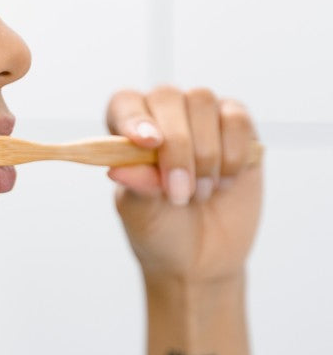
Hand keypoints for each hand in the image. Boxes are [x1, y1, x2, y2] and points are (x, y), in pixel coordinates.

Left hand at [105, 85, 262, 282]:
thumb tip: (117, 168)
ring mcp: (200, 116)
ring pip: (203, 102)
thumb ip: (135, 186)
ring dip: (206, 154)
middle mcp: (162, 114)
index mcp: (126, 130)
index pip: (124, 104)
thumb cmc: (160, 228)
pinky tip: (224, 182)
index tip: (147, 143)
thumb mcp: (141, 214)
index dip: (134, 118)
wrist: (202, 256)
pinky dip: (233, 153)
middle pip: (167, 97)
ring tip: (200, 193)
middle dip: (177, 146)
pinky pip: (237, 119)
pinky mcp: (237, 127)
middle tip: (179, 192)